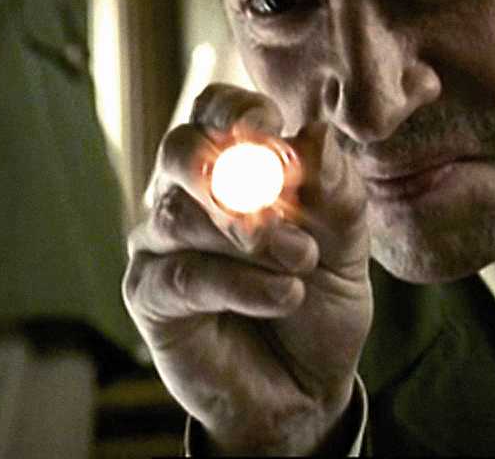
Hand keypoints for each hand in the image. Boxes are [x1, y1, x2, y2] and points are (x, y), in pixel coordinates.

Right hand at [124, 84, 371, 453]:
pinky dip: (240, 284)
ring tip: (302, 261)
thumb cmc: (319, 297)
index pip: (216, 108)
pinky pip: (184, 276)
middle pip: (180, 149)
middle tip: (283, 204)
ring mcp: (160, 242)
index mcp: (231, 160)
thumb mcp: (345, 241)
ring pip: (179, 215)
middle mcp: (186, 191)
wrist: (306, 386)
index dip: (240, 110)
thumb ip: (334, 189)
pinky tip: (286, 295)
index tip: (274, 129)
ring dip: (250, 237)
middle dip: (233, 172)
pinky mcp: (148, 294)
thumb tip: (318, 132)